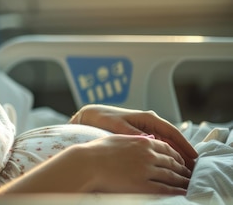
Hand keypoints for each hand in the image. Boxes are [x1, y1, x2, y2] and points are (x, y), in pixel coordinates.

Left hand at [70, 104, 197, 168]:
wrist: (92, 116)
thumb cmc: (104, 119)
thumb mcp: (119, 126)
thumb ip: (134, 134)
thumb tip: (150, 141)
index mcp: (148, 118)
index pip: (172, 132)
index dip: (184, 145)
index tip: (194, 156)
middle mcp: (150, 123)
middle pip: (172, 139)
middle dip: (184, 153)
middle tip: (193, 169)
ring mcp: (147, 129)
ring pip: (167, 144)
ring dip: (176, 155)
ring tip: (185, 170)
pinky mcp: (141, 136)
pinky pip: (158, 146)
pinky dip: (165, 155)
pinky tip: (169, 166)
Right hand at [76, 134, 191, 193]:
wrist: (86, 163)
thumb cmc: (97, 150)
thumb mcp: (118, 138)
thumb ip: (135, 139)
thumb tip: (147, 140)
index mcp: (142, 141)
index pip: (167, 147)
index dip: (177, 155)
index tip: (181, 160)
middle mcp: (148, 154)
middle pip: (172, 162)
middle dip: (183, 169)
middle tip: (189, 174)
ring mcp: (146, 169)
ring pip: (171, 175)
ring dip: (182, 180)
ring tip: (188, 184)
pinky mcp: (142, 184)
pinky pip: (164, 189)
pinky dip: (176, 191)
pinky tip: (181, 193)